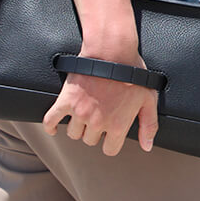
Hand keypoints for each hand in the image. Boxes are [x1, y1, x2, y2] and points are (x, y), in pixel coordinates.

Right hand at [42, 47, 158, 154]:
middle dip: (95, 132)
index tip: (110, 133)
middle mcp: (97, 122)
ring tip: (84, 115)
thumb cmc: (132, 72)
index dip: (111, 142)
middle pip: (90, 141)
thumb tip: (147, 147)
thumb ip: (149, 125)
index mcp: (117, 125)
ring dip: (78, 127)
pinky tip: (53, 129)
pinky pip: (51, 120)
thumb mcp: (149, 99)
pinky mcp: (66, 101)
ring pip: (73, 133)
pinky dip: (50, 127)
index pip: (109, 149)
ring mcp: (80, 112)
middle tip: (99, 117)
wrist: (112, 51)